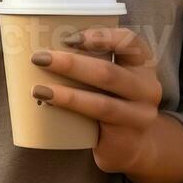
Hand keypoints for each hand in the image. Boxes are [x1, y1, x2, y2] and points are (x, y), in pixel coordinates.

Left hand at [29, 27, 182, 182]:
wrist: (132, 145)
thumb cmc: (110, 99)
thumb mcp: (109, 76)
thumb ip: (88, 59)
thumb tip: (36, 40)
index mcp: (142, 63)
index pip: (129, 41)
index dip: (101, 36)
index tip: (68, 38)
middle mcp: (147, 87)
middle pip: (108, 73)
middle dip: (70, 64)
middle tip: (39, 58)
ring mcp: (139, 115)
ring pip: (101, 103)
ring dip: (67, 94)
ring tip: (37, 89)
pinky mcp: (126, 138)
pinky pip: (98, 124)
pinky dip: (73, 112)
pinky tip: (51, 106)